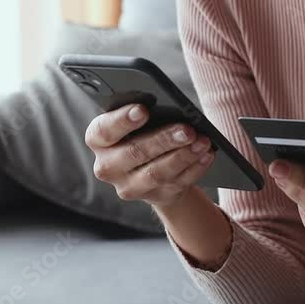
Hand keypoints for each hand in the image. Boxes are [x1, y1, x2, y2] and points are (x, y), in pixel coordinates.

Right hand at [85, 103, 215, 208]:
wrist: (152, 166)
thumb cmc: (142, 130)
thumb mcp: (136, 120)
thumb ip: (142, 112)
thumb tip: (169, 106)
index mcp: (98, 139)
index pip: (104, 130)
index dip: (122, 121)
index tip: (143, 110)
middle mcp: (107, 166)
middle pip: (135, 153)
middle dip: (164, 140)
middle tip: (188, 129)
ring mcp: (129, 186)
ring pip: (157, 172)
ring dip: (184, 156)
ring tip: (203, 141)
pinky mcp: (153, 197)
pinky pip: (176, 183)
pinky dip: (195, 168)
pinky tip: (206, 155)